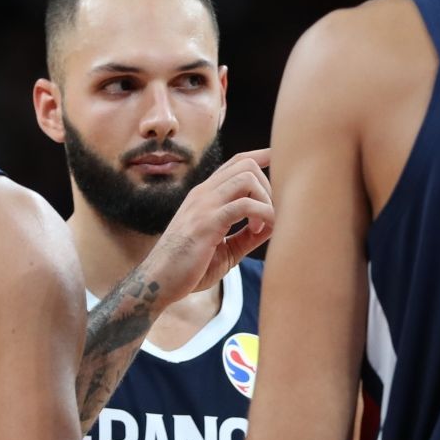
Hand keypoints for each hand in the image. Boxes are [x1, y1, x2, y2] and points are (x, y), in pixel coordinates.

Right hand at [143, 149, 273, 301]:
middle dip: (269, 186)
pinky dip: (262, 215)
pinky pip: (244, 205)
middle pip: (246, 165)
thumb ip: (248, 236)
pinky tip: (259, 231)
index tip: (280, 160)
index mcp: (205, 196)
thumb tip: (275, 225)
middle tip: (270, 215)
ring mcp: (203, 205)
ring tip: (264, 225)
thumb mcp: (225, 249)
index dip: (260, 157)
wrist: (158, 283)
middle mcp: (204, 194)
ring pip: (247, 178)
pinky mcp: (206, 223)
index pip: (235, 163)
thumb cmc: (188, 268)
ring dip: (266, 199)